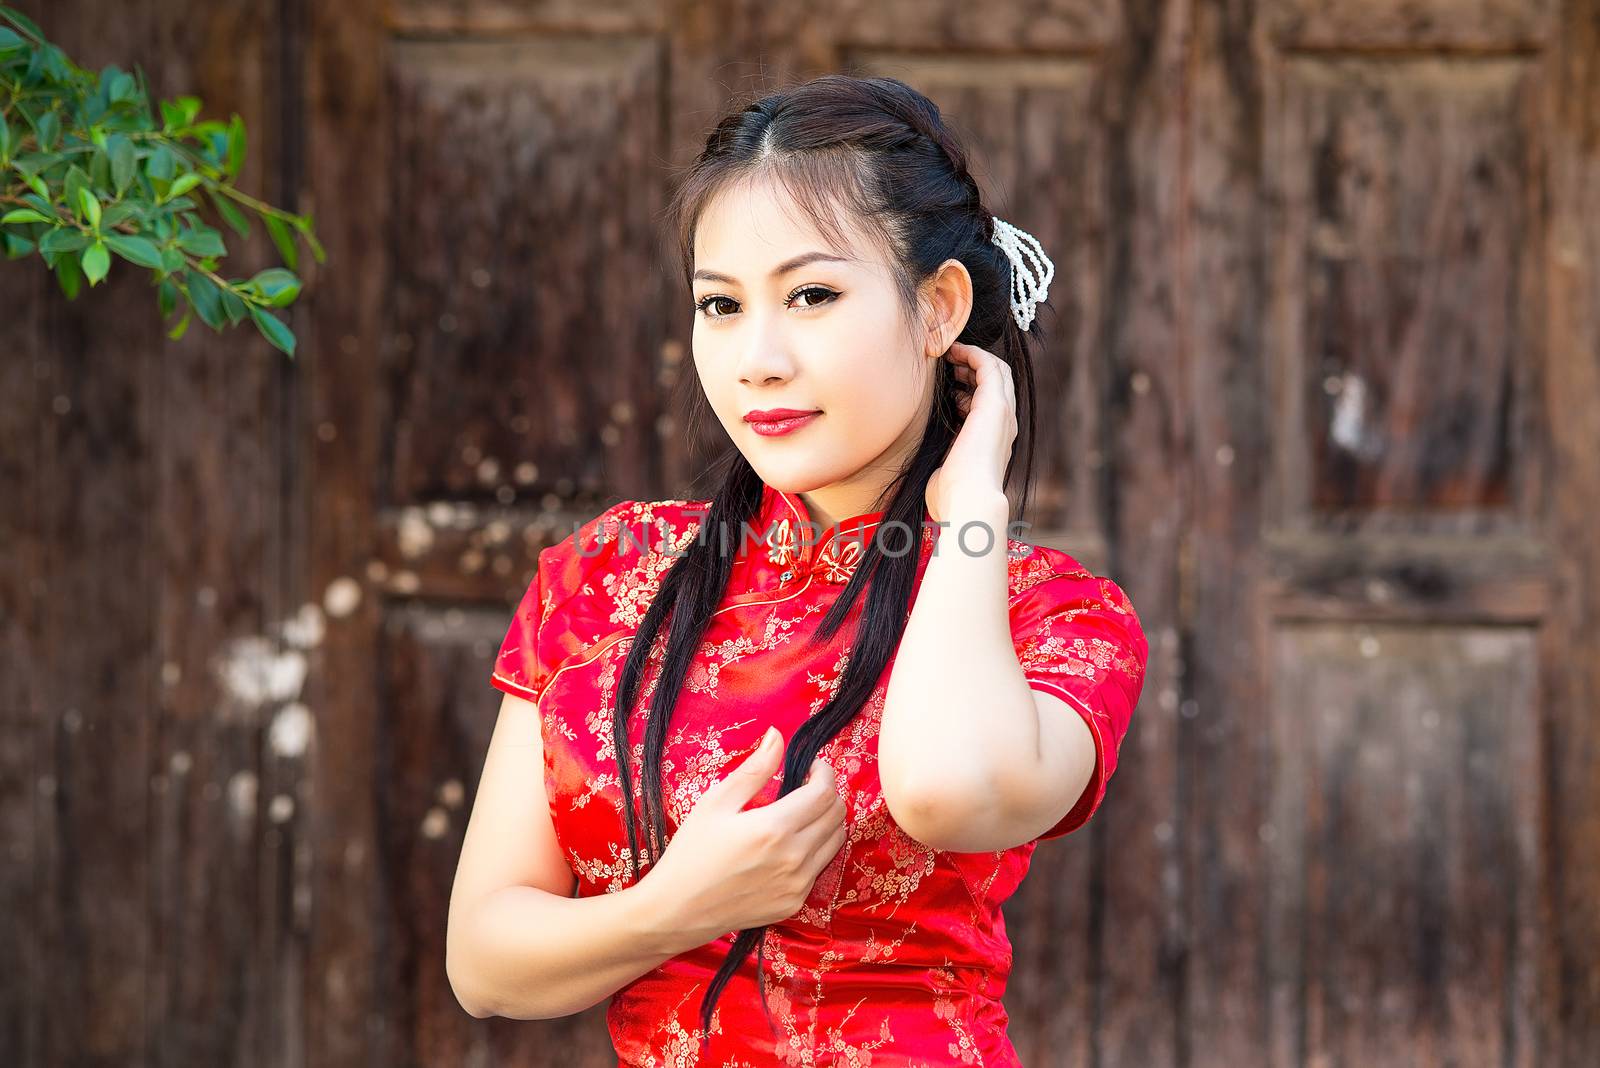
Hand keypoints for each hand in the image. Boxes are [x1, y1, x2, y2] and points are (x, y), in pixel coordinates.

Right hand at [640, 726, 846, 943]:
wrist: (678, 909)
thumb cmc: (691, 851)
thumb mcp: (716, 802)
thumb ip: (754, 768)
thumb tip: (778, 736)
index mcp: (774, 828)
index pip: (825, 793)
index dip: (824, 772)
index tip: (810, 766)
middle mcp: (794, 858)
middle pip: (837, 815)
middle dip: (827, 793)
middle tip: (805, 787)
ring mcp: (797, 884)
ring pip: (835, 842)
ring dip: (826, 820)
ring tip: (799, 813)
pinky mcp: (794, 903)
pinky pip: (819, 867)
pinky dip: (815, 848)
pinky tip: (788, 844)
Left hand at [926, 341, 1016, 524]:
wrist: (968, 500)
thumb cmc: (952, 494)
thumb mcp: (947, 467)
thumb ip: (946, 452)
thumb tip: (933, 450)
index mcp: (995, 440)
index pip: (991, 404)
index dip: (972, 389)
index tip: (950, 385)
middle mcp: (1005, 425)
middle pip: (998, 383)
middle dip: (974, 369)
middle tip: (951, 364)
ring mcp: (1003, 414)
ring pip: (997, 371)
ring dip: (973, 359)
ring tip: (950, 355)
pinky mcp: (995, 405)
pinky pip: (989, 367)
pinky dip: (973, 355)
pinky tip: (955, 352)